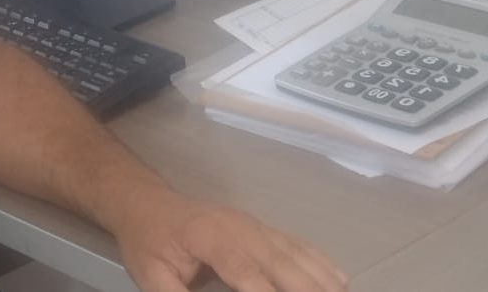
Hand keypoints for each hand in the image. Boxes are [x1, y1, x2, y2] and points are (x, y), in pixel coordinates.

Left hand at [112, 190, 346, 291]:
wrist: (146, 204)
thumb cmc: (147, 242)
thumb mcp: (150, 276)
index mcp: (210, 238)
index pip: (248, 274)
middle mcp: (240, 229)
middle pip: (283, 265)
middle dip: (308, 291)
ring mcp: (254, 226)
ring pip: (297, 255)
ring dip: (323, 281)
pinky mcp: (261, 229)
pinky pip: (297, 245)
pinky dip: (321, 263)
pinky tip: (340, 279)